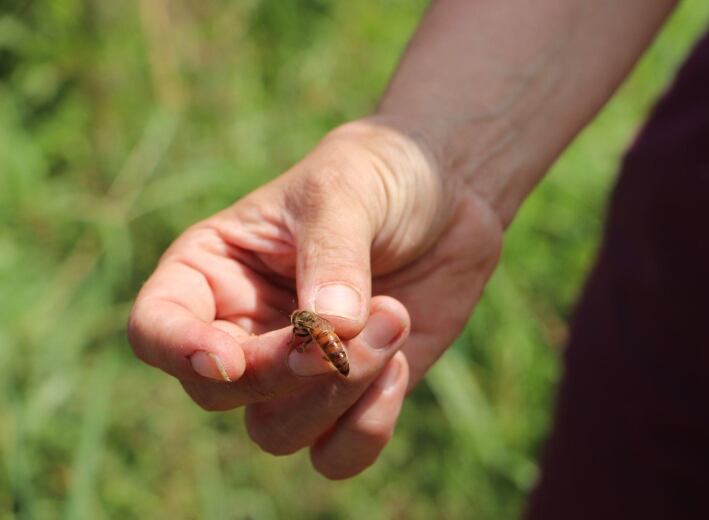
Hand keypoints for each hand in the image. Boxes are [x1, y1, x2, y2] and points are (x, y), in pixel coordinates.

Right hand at [127, 118, 501, 477]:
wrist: (445, 192)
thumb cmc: (376, 174)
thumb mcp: (344, 191)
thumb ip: (331, 258)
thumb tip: (327, 333)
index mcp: (213, 272)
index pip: (155, 328)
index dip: (179, 352)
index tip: (228, 357)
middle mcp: (243, 330)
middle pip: (220, 392)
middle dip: (283, 372)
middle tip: (351, 326)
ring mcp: (295, 370)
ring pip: (277, 433)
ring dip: (336, 397)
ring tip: (394, 320)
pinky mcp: (352, 395)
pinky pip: (336, 453)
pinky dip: (367, 427)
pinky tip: (401, 361)